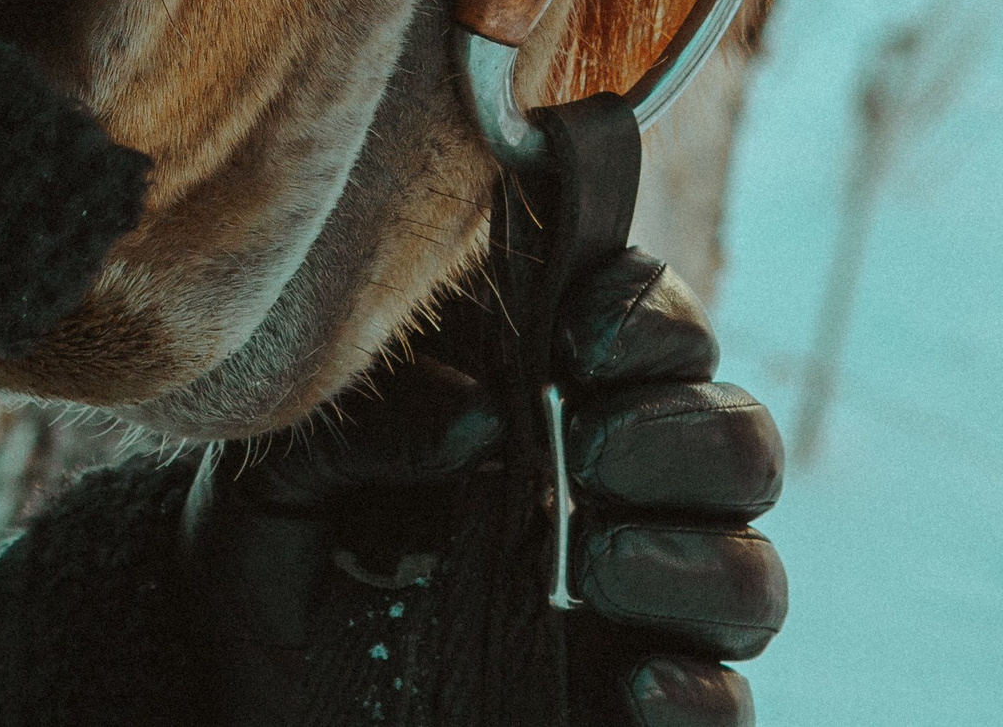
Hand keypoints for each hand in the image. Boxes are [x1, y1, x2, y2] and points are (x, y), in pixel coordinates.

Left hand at [181, 242, 783, 723]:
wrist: (249, 692)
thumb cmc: (277, 550)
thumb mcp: (282, 471)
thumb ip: (368, 416)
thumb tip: (482, 414)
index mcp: (556, 400)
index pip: (661, 324)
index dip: (647, 315)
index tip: (575, 339)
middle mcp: (623, 499)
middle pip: (741, 438)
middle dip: (679, 430)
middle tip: (586, 449)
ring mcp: (639, 617)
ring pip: (753, 575)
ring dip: (693, 557)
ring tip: (590, 562)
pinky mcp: (634, 718)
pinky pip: (728, 710)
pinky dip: (700, 693)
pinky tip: (631, 679)